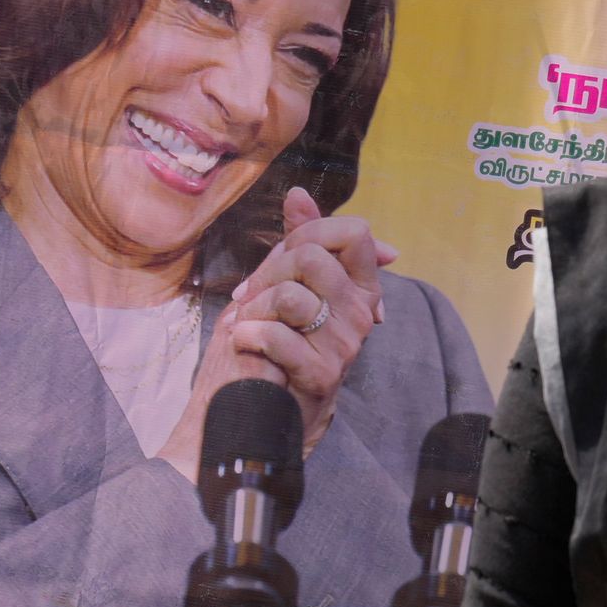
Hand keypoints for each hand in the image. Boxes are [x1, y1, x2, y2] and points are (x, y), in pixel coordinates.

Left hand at [164, 189, 394, 467]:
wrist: (265, 411)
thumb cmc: (276, 344)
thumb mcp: (287, 284)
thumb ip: (299, 240)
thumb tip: (299, 195)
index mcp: (359, 289)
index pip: (355, 233)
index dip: (311, 233)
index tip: (287, 257)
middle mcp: (361, 315)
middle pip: (312, 257)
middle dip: (270, 272)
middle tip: (255, 299)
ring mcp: (345, 346)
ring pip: (290, 295)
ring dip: (253, 309)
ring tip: (249, 327)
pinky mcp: (321, 375)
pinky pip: (276, 335)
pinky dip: (246, 336)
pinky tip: (245, 346)